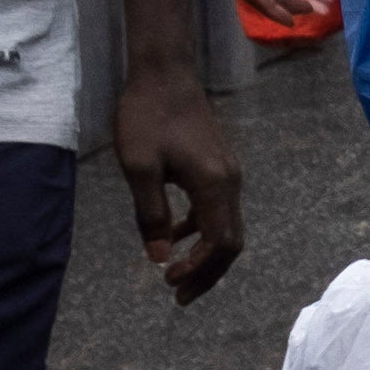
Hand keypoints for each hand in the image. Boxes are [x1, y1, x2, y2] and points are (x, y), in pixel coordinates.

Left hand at [115, 68, 246, 300]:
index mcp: (215, 184)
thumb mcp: (139, 168)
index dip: (198, 269)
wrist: (163, 72)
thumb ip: (151, 215)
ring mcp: (228, 173)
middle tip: (178, 296)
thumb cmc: (146, 115)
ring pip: (226, 228)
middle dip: (207, 273)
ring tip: (175, 275)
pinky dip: (199, 230)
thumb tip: (158, 259)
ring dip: (204, 255)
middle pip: (230, 243)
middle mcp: (230, 182)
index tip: (168, 280)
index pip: (219, 242)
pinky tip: (173, 236)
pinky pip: (216, 209)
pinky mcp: (218, 166)